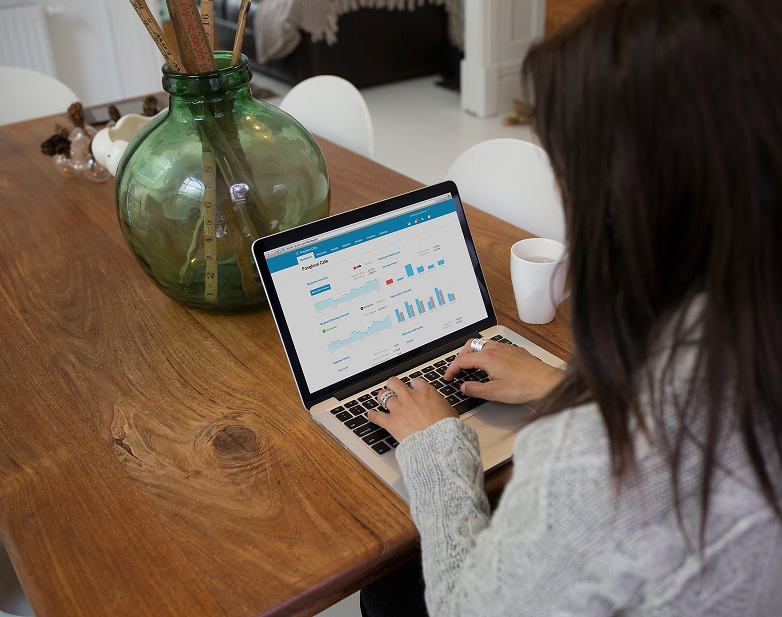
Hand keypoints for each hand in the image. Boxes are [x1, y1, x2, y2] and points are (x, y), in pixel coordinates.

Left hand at [368, 377, 456, 442]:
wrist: (437, 441)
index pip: (415, 381)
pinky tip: (371, 415)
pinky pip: (376, 416)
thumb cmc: (446, 428)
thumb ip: (439, 403)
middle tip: (394, 389)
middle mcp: (409, 396)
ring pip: (383, 396)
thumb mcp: (449, 410)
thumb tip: (438, 405)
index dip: (413, 386)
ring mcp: (398, 408)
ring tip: (382, 400)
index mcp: (424, 391)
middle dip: (393, 386)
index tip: (413, 389)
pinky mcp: (390, 422)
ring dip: (382, 398)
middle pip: (394, 382)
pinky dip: (373, 416)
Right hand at [442, 339, 563, 403]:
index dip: (452, 369)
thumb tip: (464, 387)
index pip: (461, 360)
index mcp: (487, 357)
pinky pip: (494, 347)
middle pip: (469, 346)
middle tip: (457, 369)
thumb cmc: (524, 386)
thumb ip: (475, 389)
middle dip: (460, 357)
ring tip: (471, 365)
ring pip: (482, 344)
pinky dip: (486, 353)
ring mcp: (505, 347)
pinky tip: (491, 364)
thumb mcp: (494, 393)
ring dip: (473, 353)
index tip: (448, 376)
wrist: (546, 382)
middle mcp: (495, 348)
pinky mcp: (514, 350)